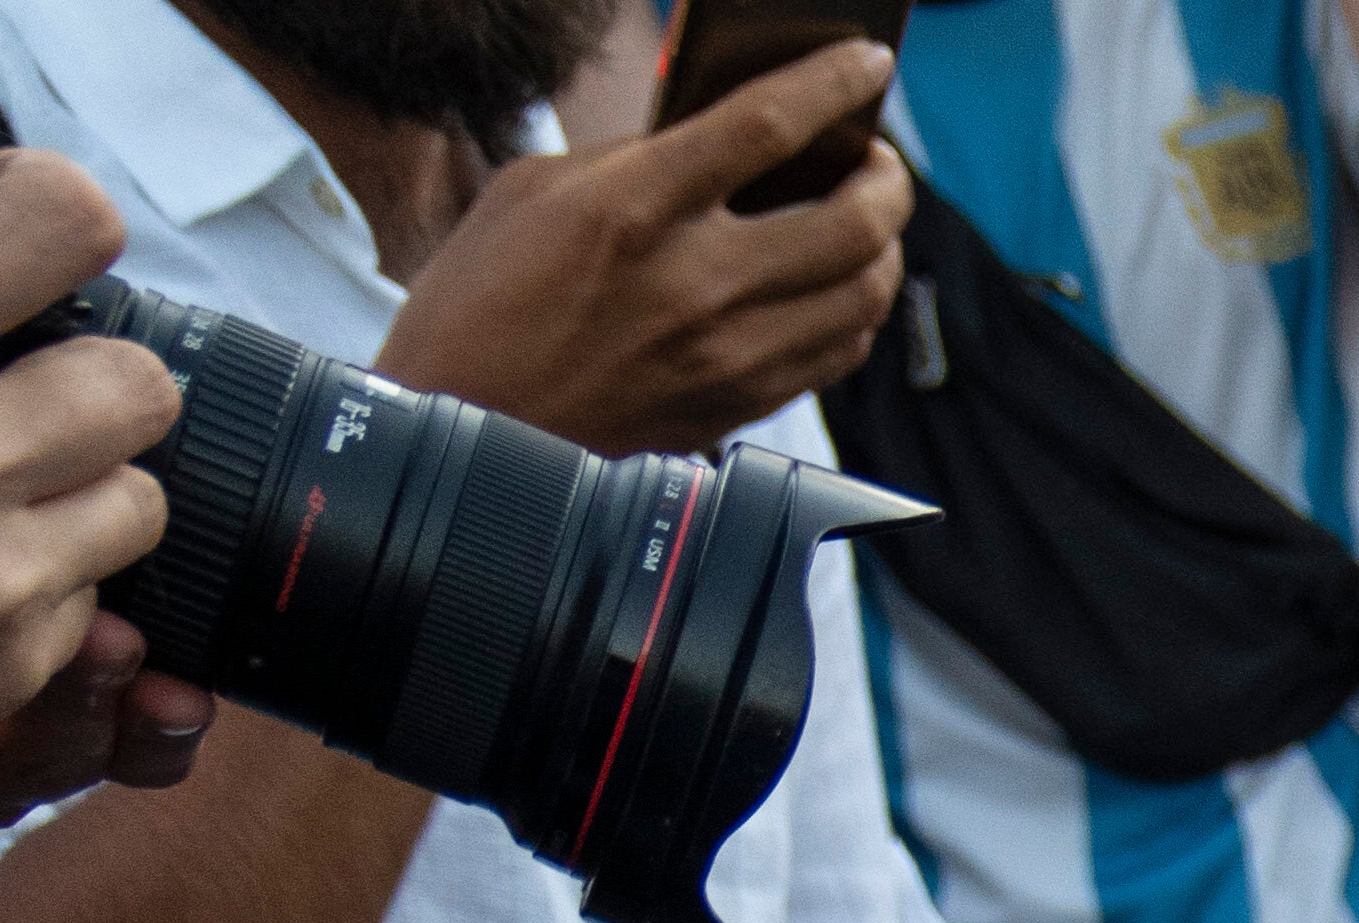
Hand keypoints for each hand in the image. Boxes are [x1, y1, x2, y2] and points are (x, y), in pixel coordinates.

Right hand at [382, 53, 907, 450]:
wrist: (469, 426)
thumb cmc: (485, 295)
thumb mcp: (537, 190)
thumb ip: (636, 156)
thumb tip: (727, 134)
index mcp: (634, 208)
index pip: (767, 126)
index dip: (834, 83)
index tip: (869, 60)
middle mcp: (695, 283)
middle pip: (854, 223)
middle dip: (889, 180)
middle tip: (877, 160)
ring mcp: (726, 354)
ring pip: (866, 294)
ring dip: (886, 248)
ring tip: (868, 220)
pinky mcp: (739, 406)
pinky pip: (839, 351)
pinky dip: (856, 307)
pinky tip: (840, 284)